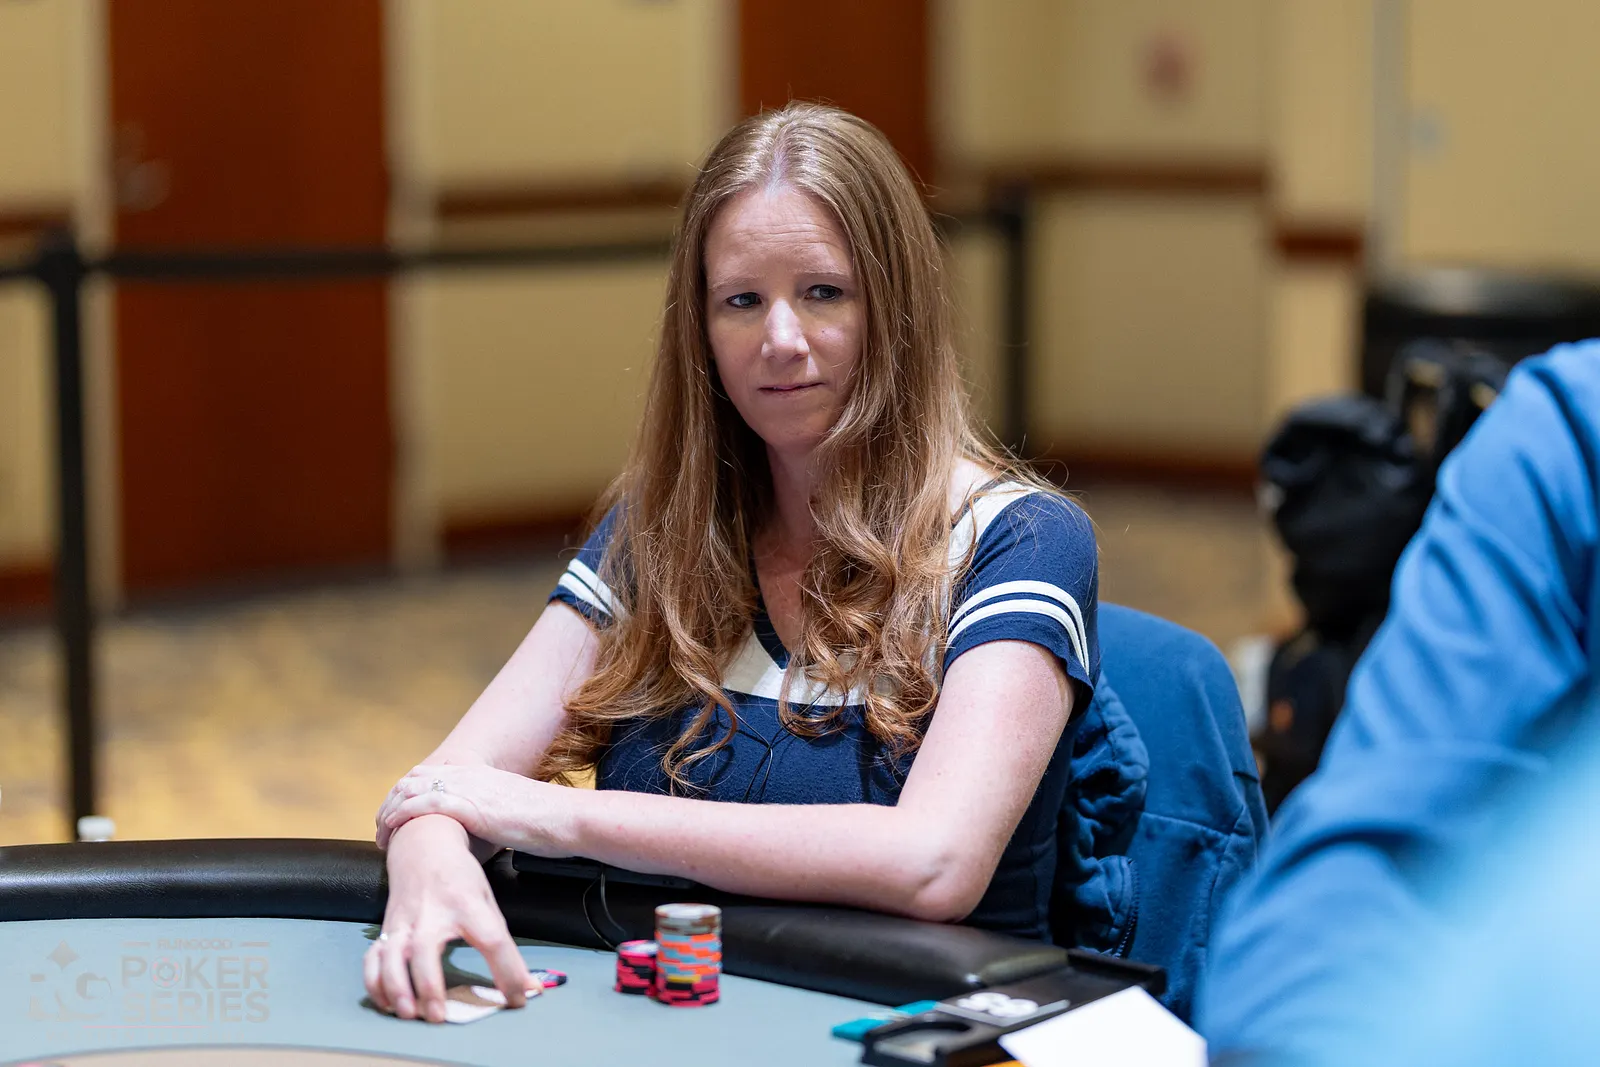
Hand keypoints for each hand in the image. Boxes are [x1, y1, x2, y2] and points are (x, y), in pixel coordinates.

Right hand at [363, 815, 531, 1022]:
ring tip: (409, 1014)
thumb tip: (529, 988)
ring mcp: (404, 922)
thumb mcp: (487, 901)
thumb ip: (503, 946)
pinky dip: (376, 984)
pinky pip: (372, 960)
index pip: (492, 940)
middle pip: (425, 951)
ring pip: (390, 958)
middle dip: (429, 986)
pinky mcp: (386, 929)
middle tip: (438, 1017)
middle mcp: (432, 914)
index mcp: (468, 905)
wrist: (423, 846)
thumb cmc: (460, 877)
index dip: (508, 972)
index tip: (518, 998)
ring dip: (396, 989)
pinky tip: (389, 1004)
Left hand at [376, 763, 572, 854]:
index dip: (407, 793)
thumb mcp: (515, 810)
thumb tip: (489, 829)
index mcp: (479, 774)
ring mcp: (468, 788)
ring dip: (389, 811)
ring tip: (380, 833)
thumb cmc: (549, 822)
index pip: (430, 774)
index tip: (396, 814)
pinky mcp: (469, 806)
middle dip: (392, 801)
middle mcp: (469, 775)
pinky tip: (391, 829)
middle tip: (381, 826)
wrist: (567, 818)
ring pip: (411, 790)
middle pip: (414, 779)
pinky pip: (422, 805)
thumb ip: (495, 813)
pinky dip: (401, 816)